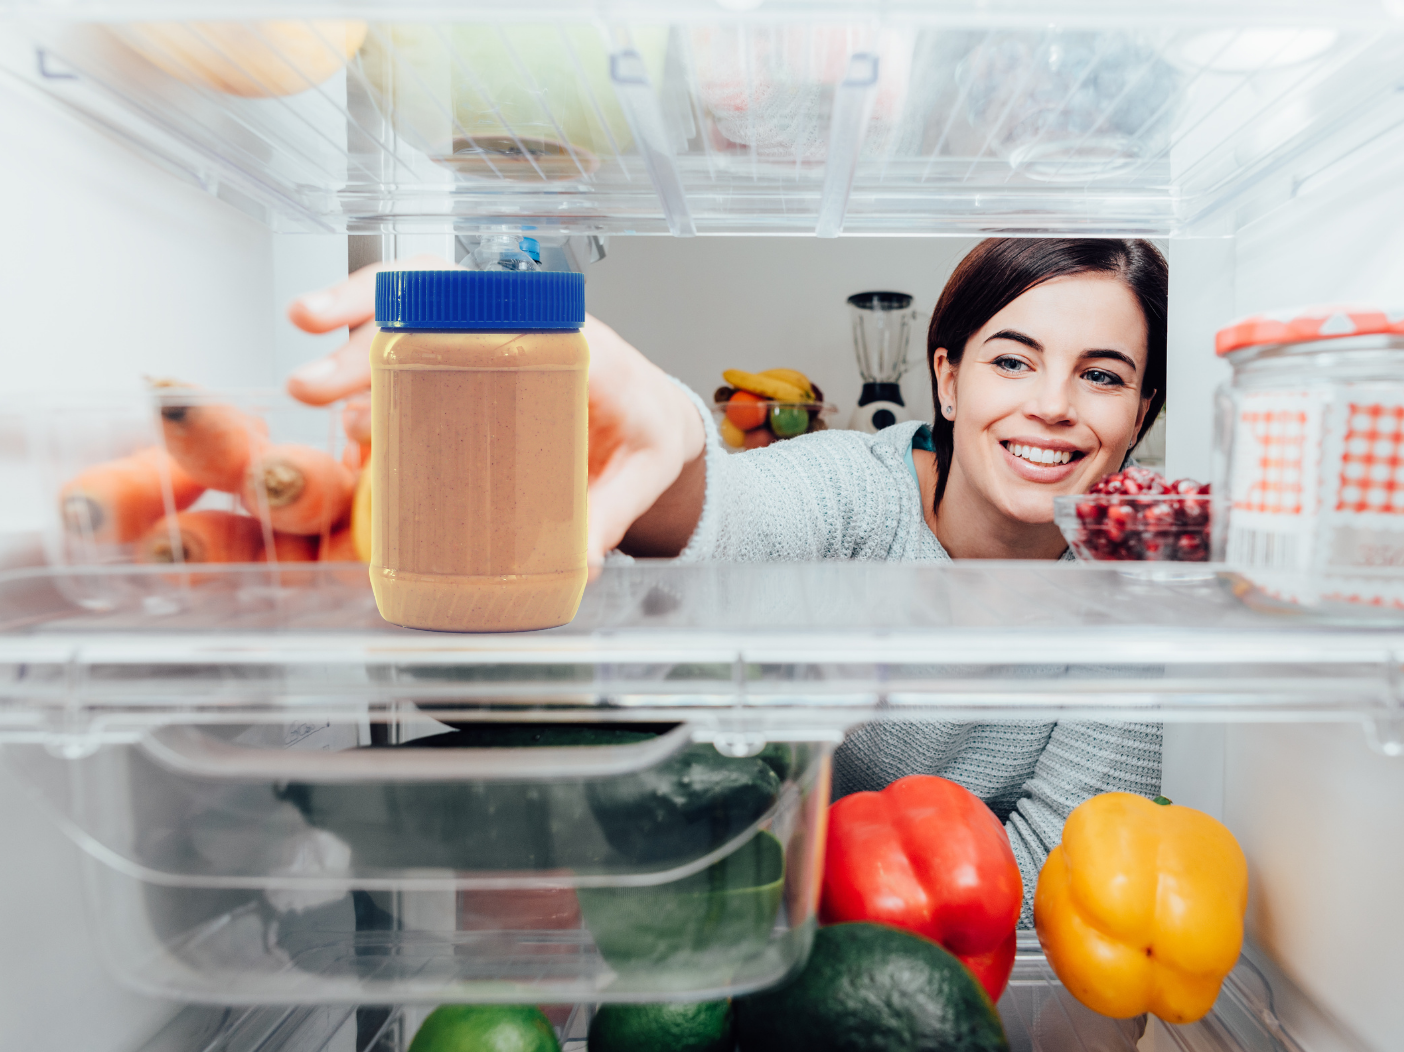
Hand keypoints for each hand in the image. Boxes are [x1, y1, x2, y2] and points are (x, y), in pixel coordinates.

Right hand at [287, 259, 705, 563]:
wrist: (658, 420)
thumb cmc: (649, 428)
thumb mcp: (644, 470)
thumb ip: (612, 512)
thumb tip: (580, 560)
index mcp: (566, 337)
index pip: (480, 299)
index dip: (411, 301)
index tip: (363, 324)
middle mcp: (518, 329)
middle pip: (428, 306)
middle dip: (356, 331)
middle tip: (307, 381)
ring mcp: (489, 348)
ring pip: (411, 328)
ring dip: (353, 356)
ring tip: (312, 398)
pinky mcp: (474, 376)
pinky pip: (419, 366)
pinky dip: (377, 387)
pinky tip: (351, 422)